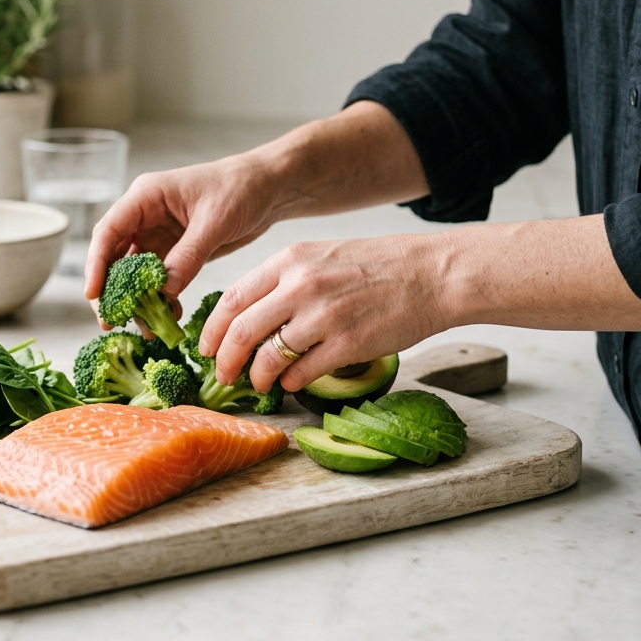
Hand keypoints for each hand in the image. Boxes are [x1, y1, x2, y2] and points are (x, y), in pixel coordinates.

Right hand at [84, 103, 431, 324]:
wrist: (270, 187)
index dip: (97, 264)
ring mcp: (159, 234)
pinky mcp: (175, 251)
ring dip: (137, 299)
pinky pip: (159, 280)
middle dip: (112, 290)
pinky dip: (160, 298)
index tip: (95, 295)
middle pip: (114, 256)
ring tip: (145, 327)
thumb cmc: (242, 189)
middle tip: (112, 322)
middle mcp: (145, 215)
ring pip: (135, 273)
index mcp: (146, 197)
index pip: (109, 231)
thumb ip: (187, 256)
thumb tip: (163, 293)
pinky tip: (169, 316)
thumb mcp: (214, 222)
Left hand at [197, 235, 453, 391]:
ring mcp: (324, 316)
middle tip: (223, 375)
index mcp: (290, 260)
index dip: (213, 329)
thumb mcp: (322, 257)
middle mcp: (301, 285)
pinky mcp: (348, 344)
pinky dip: (290, 382)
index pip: (233, 297)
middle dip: (225, 360)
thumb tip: (252, 316)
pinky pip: (302, 372)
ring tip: (260, 383)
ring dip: (257, 376)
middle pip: (241, 330)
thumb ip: (286, 281)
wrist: (434, 274)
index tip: (206, 347)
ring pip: (268, 356)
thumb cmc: (380, 267)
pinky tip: (291, 383)